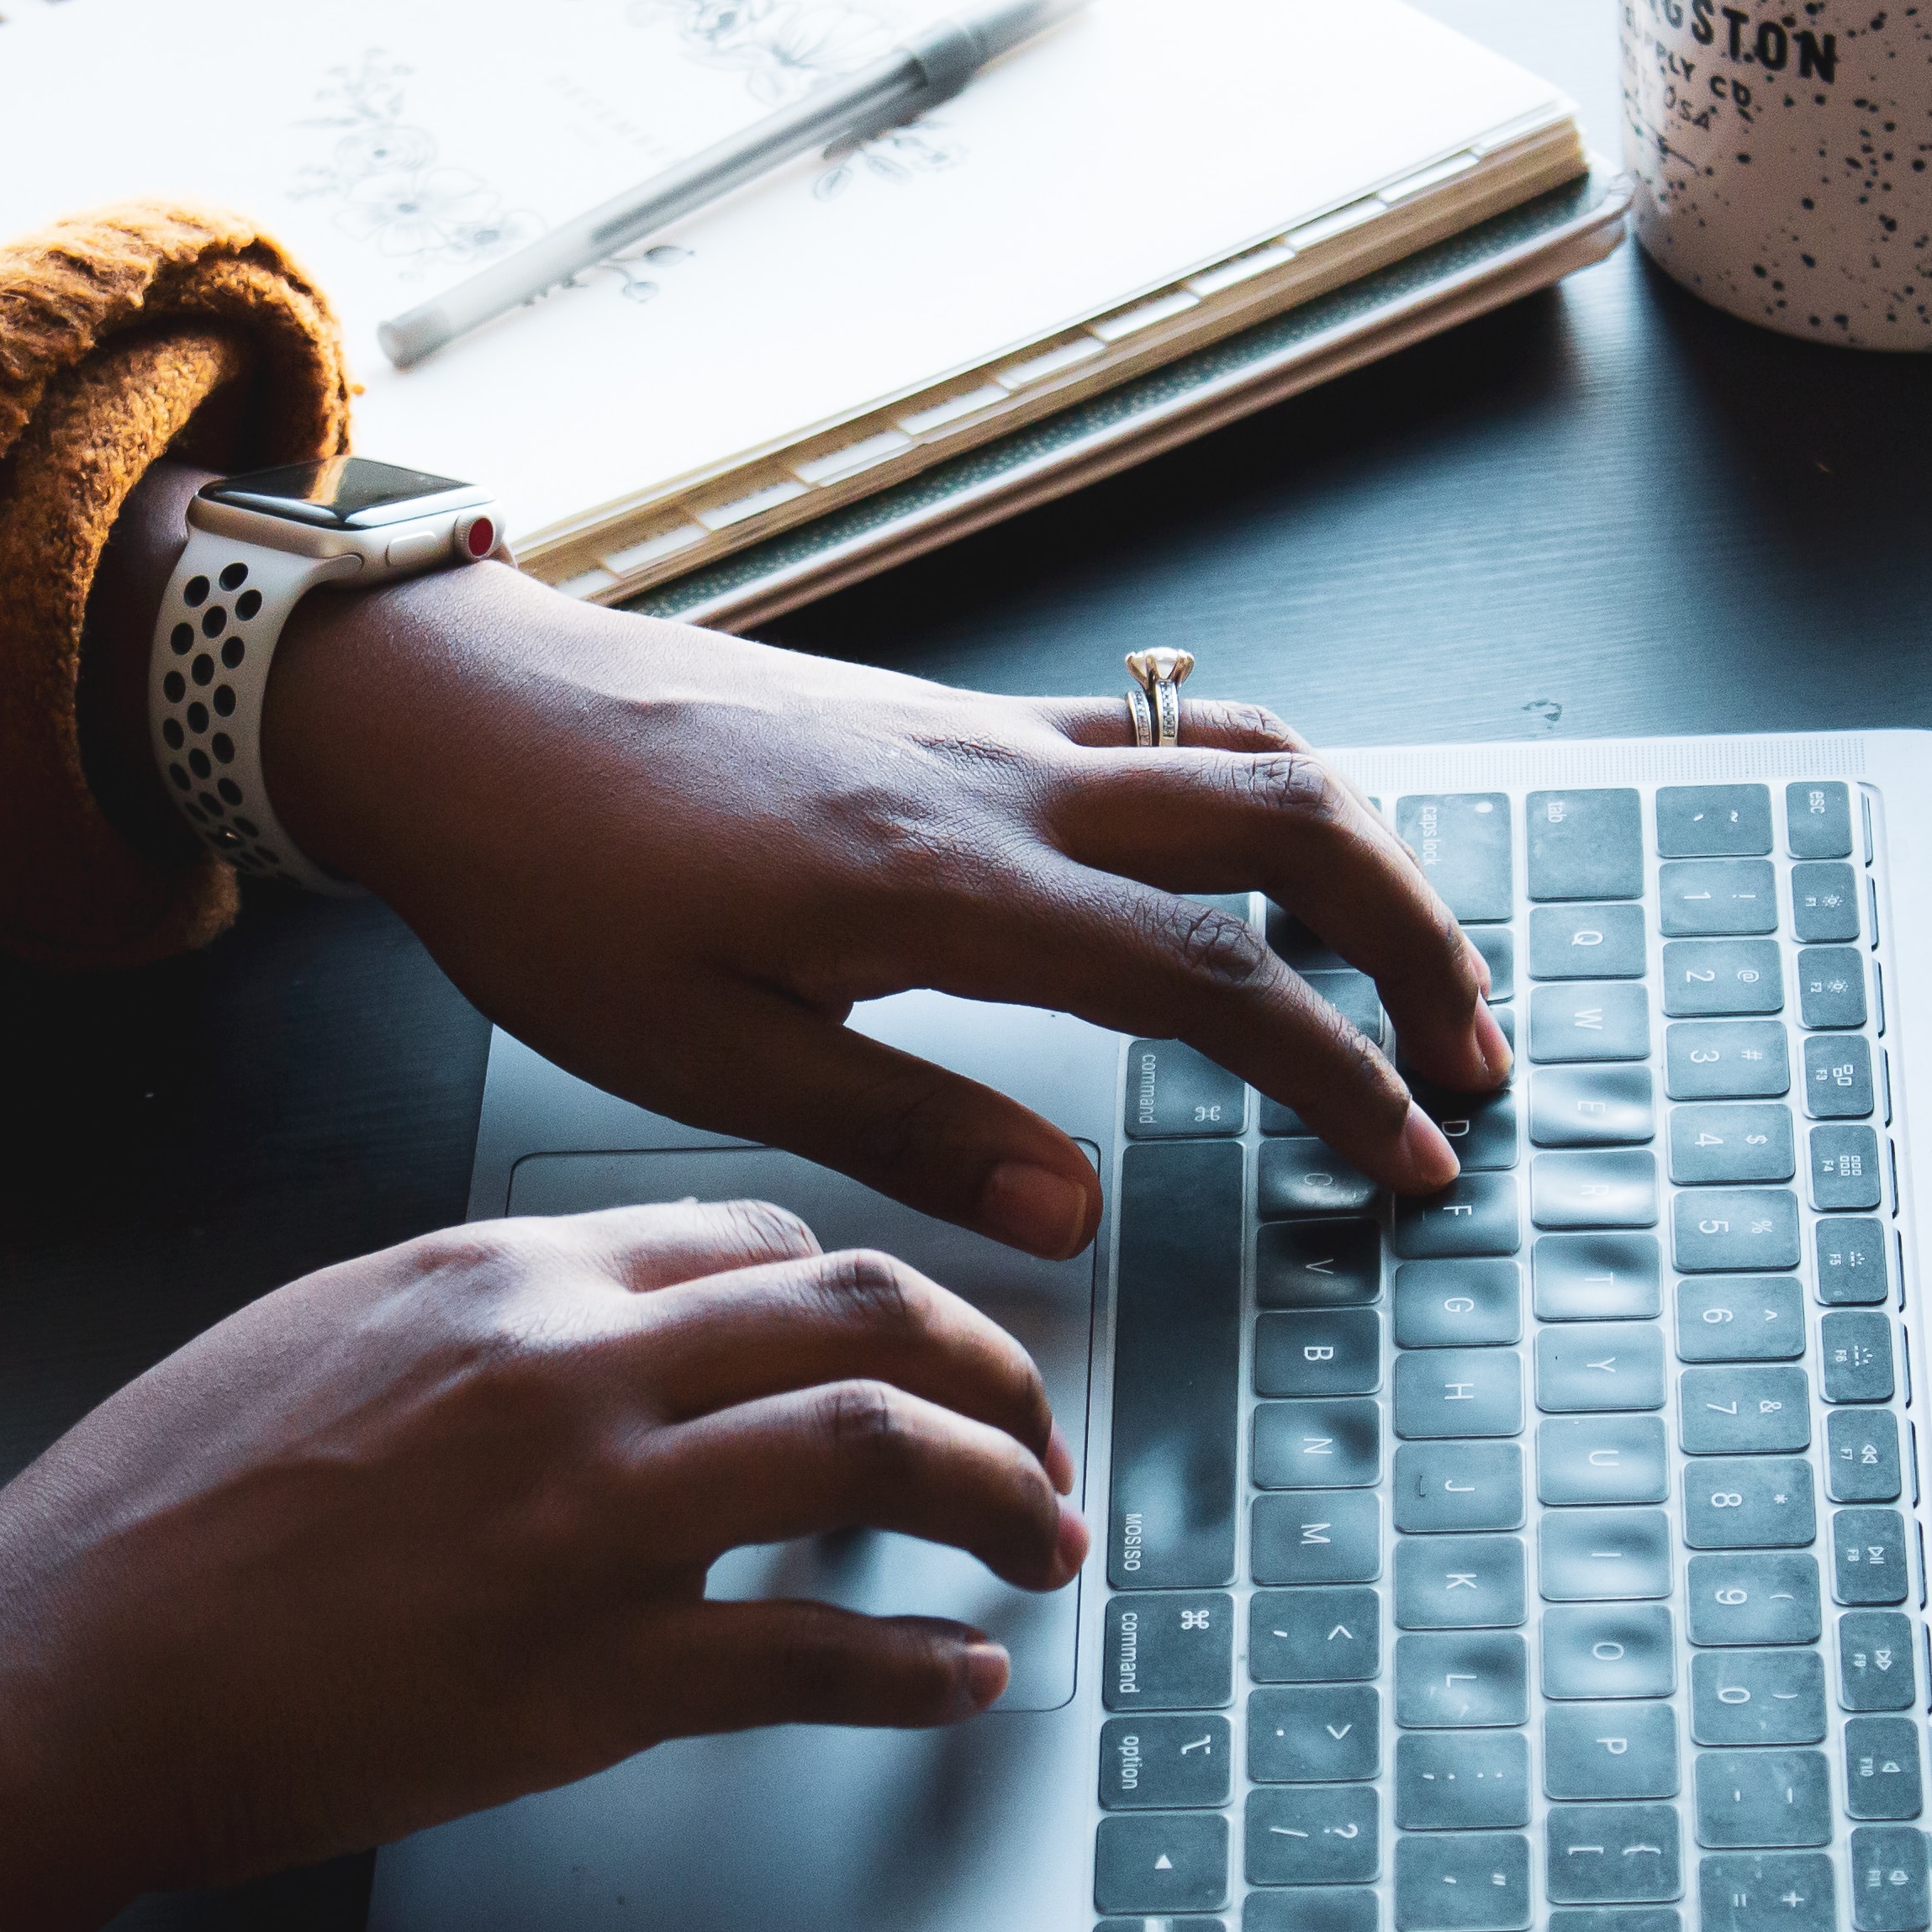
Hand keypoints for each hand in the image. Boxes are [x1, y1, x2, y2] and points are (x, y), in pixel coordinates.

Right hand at [0, 1202, 1085, 1931]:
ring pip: (881, 1455)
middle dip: (995, 1370)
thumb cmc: (159, 1512)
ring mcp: (593, 1520)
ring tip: (1045, 1544)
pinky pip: (816, 1658)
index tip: (914, 1348)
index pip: (762, 1241)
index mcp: (506, 1273)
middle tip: (1038, 1435)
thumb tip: (610, 1325)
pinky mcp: (591, 1679)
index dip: (871, 1294)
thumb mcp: (322, 1329)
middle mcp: (572, 1368)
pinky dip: (919, 1672)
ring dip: (1003, 1499)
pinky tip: (960, 1681)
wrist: (63, 1666)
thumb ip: (485, 1313)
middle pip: (865, 1315)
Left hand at [258, 559, 1508, 1258]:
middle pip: (1290, 819)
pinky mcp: (949, 718)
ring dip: (1357, 852)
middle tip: (1470, 1059)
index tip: (1409, 1161)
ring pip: (1239, 752)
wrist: (461, 715)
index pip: (1214, 976)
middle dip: (1415, 936)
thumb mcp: (703, 1059)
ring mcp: (981, 731)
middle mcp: (996, 782)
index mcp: (946, 884)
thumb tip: (1080, 1216)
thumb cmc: (550, 887)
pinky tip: (1254, 877)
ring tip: (1405, 967)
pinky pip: (1157, 731)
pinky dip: (1256, 797)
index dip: (1336, 1073)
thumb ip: (908, 1132)